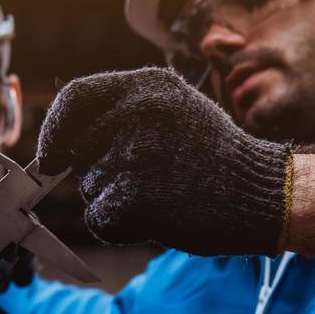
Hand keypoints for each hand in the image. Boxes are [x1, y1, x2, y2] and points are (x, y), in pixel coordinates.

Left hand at [36, 67, 290, 255]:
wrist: (262, 194)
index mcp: (146, 86)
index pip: (74, 98)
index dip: (56, 128)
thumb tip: (62, 142)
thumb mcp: (176, 109)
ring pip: (90, 188)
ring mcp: (134, 157)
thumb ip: (123, 114)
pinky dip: (119, 227)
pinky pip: (99, 218)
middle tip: (146, 180)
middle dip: (98, 172)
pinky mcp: (134, 198)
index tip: (52, 154)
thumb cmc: (215, 157)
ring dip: (115, 200)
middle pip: (78, 150)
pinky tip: (157, 217)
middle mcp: (136, 114)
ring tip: (163, 194)